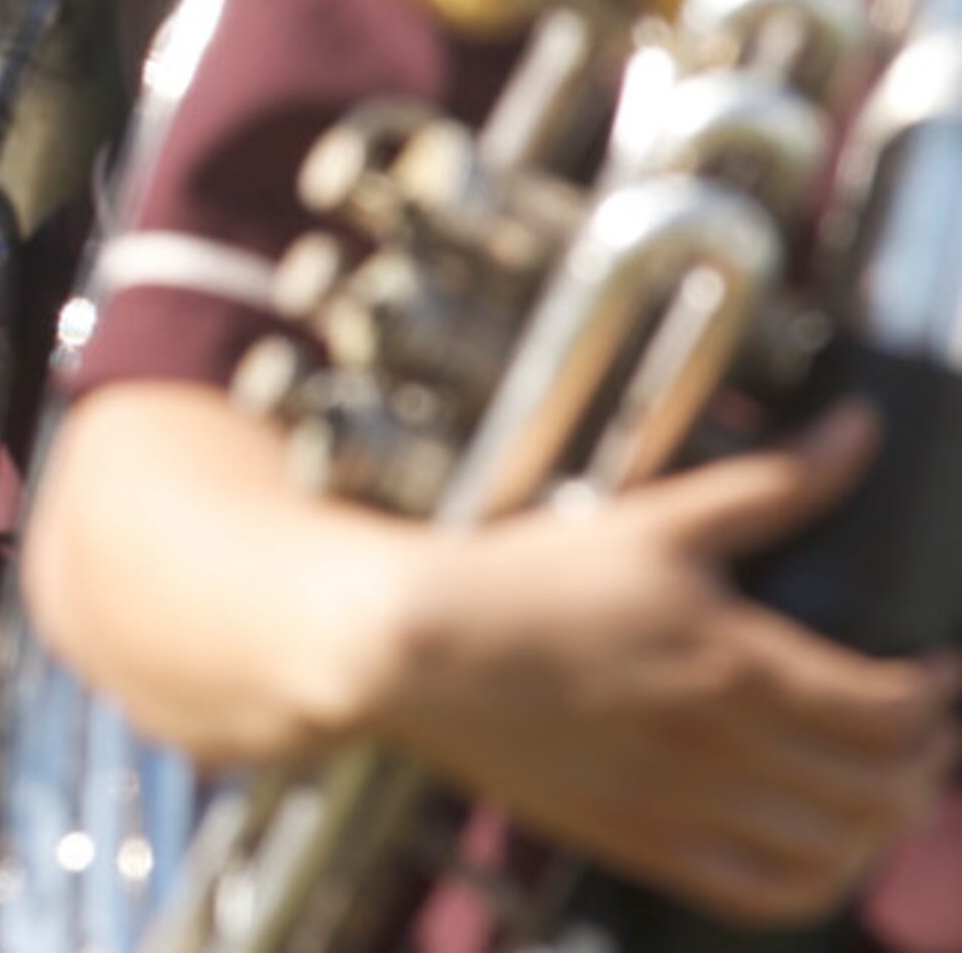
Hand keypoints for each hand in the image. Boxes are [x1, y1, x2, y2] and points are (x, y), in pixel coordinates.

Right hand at [381, 401, 959, 926]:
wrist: (414, 648)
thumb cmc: (528, 577)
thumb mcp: (657, 517)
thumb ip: (775, 483)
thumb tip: (860, 429)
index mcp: (736, 661)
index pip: (894, 707)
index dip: (937, 690)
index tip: (935, 668)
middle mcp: (720, 746)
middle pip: (885, 786)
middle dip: (924, 759)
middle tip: (918, 729)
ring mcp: (681, 805)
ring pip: (839, 849)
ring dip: (882, 822)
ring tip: (878, 785)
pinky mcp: (640, 843)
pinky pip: (766, 895)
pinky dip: (818, 883)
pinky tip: (819, 845)